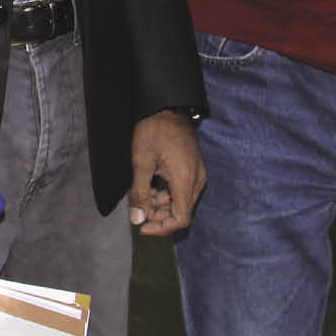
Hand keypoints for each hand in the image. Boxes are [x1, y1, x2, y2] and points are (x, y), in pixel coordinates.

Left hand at [127, 109, 204, 235]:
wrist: (168, 106)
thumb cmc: (154, 130)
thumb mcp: (141, 162)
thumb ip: (140, 193)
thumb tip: (137, 219)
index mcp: (186, 180)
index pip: (181, 219)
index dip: (161, 228)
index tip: (142, 227)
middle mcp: (197, 181)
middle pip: (182, 213)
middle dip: (159, 217)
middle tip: (138, 211)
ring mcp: (197, 175)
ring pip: (182, 203)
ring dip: (162, 206)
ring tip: (141, 198)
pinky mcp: (194, 169)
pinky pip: (183, 191)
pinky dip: (167, 195)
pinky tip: (151, 188)